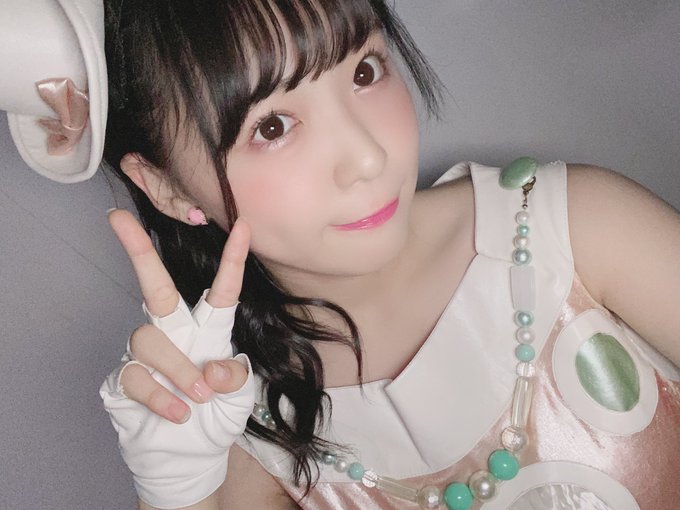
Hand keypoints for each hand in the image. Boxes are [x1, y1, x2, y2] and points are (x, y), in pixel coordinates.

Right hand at [100, 209, 255, 508]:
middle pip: (157, 288)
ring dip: (176, 367)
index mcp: (209, 331)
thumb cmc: (217, 416)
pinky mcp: (125, 380)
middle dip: (139, 252)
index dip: (233, 260)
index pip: (222, 292)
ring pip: (149, 337)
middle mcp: (176, 333)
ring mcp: (148, 355)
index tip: (245, 226)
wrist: (191, 455)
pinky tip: (177, 413)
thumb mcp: (241, 396)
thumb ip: (235, 376)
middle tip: (120, 220)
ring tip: (197, 397)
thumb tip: (211, 366)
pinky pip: (135, 375)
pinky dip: (160, 396)